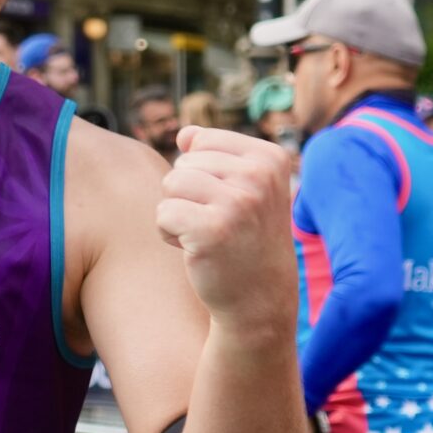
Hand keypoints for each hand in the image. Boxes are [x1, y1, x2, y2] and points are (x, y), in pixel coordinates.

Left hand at [156, 127, 296, 334]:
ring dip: (178, 213)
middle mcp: (259, 175)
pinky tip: (196, 250)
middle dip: (189, 195)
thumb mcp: (244, 190)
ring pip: (171, 184)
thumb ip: (215, 155)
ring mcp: (238, 202)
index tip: (229, 203)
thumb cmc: (245, 240)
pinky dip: (169, 234)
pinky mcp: (212, 229)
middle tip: (219, 225)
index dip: (203, 174)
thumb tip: (184, 133)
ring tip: (207, 235)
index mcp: (270, 157)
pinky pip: (163, 213)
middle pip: (184, 162)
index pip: (202, 141)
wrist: (259, 299)